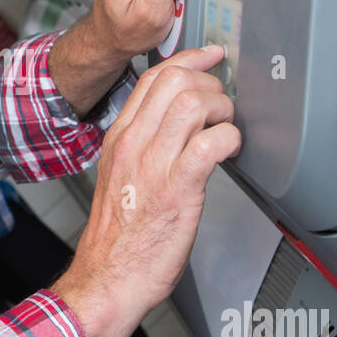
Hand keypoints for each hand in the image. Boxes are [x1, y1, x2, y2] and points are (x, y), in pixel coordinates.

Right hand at [50, 46, 239, 336]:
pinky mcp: (176, 191)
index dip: (189, 60)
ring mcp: (152, 166)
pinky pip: (208, 145)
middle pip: (174, 80)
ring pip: (192, 104)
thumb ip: (144, 150)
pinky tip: (229, 152)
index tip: (211, 57)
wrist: (107, 280)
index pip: (152, 78)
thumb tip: (177, 129)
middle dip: (210, 83)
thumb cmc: (117, 240)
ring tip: (227, 129)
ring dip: (222, 110)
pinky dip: (228, 140)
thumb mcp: (121, 180)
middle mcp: (133, 145)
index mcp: (119, 139)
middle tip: (223, 105)